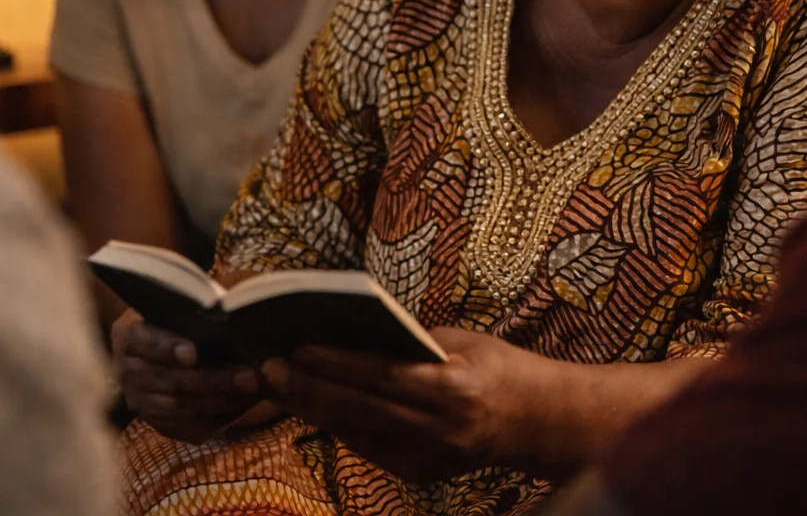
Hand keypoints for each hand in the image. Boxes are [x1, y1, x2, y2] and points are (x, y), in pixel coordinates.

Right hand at [111, 309, 264, 442]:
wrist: (157, 352)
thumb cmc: (175, 321)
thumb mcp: (176, 309)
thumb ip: (193, 312)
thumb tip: (227, 313)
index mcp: (127, 337)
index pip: (142, 341)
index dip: (167, 347)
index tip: (193, 353)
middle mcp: (126, 372)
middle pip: (169, 379)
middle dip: (213, 379)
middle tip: (248, 376)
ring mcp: (140, 401)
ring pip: (181, 407)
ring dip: (221, 400)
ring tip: (253, 390)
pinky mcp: (157, 423)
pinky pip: (188, 427)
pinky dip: (218, 417)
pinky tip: (244, 405)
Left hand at [259, 327, 543, 481]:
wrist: (537, 422)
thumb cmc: (499, 368)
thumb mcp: (460, 342)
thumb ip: (410, 342)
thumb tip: (353, 333)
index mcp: (451, 390)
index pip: (379, 375)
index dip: (334, 363)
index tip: (296, 348)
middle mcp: (437, 429)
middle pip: (358, 408)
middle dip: (309, 388)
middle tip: (269, 368)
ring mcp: (427, 458)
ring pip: (354, 432)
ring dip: (313, 408)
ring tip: (280, 385)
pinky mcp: (418, 473)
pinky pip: (367, 447)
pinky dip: (338, 425)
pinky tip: (313, 406)